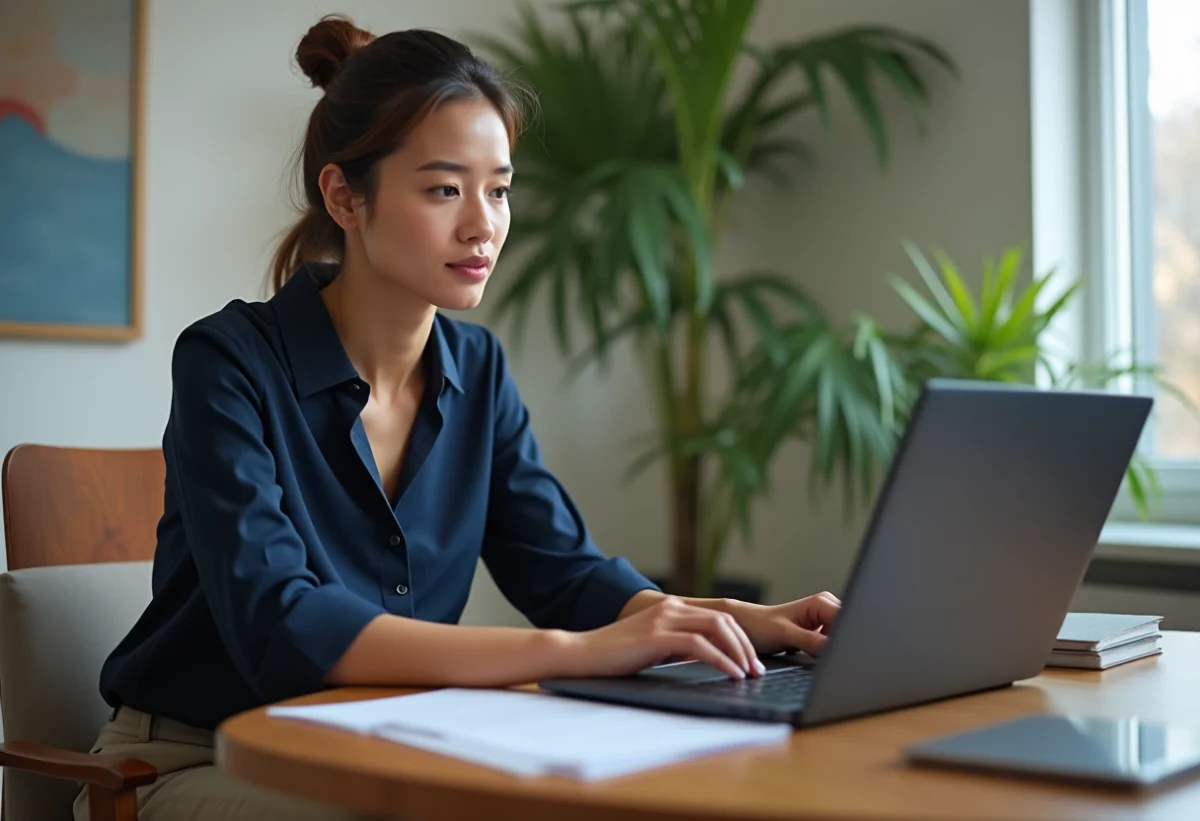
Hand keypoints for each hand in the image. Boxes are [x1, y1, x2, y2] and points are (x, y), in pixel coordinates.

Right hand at [557, 596, 766, 680]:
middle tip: (757, 669)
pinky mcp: (657, 636)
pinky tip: (731, 674)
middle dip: (745, 645)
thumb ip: (675, 644)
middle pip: (724, 619)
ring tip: (749, 673)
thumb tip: (704, 656)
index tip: (750, 660)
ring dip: (738, 652)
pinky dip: (721, 660)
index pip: (718, 616)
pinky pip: (700, 645)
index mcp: (671, 608)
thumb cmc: (614, 655)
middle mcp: (671, 608)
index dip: (739, 637)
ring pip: (717, 628)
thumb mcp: (652, 645)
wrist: (582, 653)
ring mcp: (664, 620)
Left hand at [725, 591, 841, 656]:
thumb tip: (835, 649)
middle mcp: (826, 608)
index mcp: (822, 602)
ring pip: (838, 642)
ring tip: (806, 649)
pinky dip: (822, 653)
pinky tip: (808, 653)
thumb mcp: (787, 635)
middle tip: (815, 652)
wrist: (745, 626)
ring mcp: (823, 621)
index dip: (845, 640)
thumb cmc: (760, 624)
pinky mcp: (819, 633)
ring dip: (828, 651)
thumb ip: (812, 641)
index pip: (848, 622)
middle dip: (836, 646)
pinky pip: (829, 646)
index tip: (837, 653)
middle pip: (845, 633)